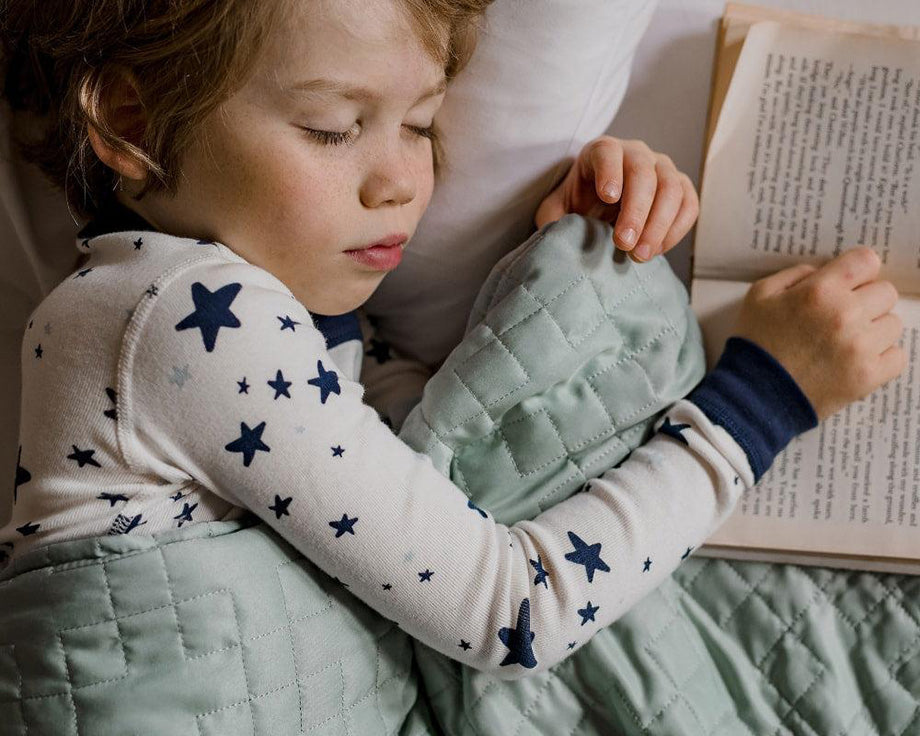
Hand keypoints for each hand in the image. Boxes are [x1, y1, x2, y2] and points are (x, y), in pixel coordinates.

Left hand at [534, 136, 699, 261]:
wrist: (599, 212)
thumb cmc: (577, 208)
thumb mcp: (556, 212)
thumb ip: (553, 220)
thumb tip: (558, 236)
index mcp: (601, 151)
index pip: (608, 152)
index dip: (610, 172)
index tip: (608, 197)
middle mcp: (635, 153)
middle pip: (644, 174)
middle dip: (636, 211)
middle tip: (624, 244)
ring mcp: (662, 169)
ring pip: (672, 189)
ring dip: (658, 225)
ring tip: (640, 255)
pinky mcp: (681, 189)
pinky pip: (689, 205)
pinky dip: (676, 229)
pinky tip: (657, 250)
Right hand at [733, 246, 905, 420]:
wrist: (753, 395)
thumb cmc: (755, 344)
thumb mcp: (759, 296)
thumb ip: (794, 274)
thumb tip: (823, 271)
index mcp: (820, 291)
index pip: (866, 261)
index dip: (857, 271)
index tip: (848, 283)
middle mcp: (846, 315)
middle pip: (886, 292)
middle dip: (866, 301)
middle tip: (842, 317)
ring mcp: (861, 348)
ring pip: (893, 324)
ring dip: (874, 330)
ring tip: (846, 342)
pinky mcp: (868, 376)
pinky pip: (897, 356)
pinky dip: (881, 358)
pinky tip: (857, 361)